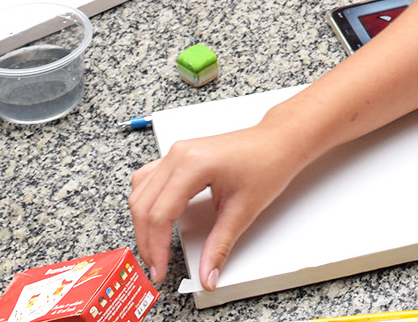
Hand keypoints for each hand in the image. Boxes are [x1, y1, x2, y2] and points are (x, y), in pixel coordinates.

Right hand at [130, 124, 301, 287]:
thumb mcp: (243, 211)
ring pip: (140, 191)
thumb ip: (219, 246)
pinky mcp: (179, 155)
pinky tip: (157, 220)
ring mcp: (177, 152)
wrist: (277, 142)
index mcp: (192, 164)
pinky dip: (147, 203)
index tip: (160, 269)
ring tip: (154, 247)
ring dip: (143, 222)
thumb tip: (207, 274)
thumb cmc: (266, 164)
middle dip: (146, 240)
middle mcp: (178, 154)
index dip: (156, 247)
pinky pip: (149, 179)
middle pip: (143, 204)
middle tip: (156, 266)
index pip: (160, 214)